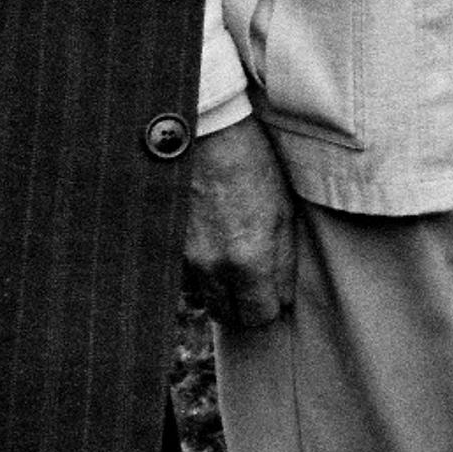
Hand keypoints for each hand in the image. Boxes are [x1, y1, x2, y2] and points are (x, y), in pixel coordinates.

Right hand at [181, 120, 296, 329]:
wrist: (205, 134)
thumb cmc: (251, 165)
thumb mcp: (282, 211)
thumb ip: (282, 260)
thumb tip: (282, 295)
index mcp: (249, 260)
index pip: (262, 315)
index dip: (275, 307)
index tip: (279, 295)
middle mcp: (215, 267)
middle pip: (231, 317)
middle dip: (248, 309)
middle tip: (260, 289)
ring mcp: (188, 259)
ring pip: (208, 300)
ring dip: (225, 294)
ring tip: (238, 270)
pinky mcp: (170, 248)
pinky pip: (190, 279)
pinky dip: (204, 275)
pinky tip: (215, 252)